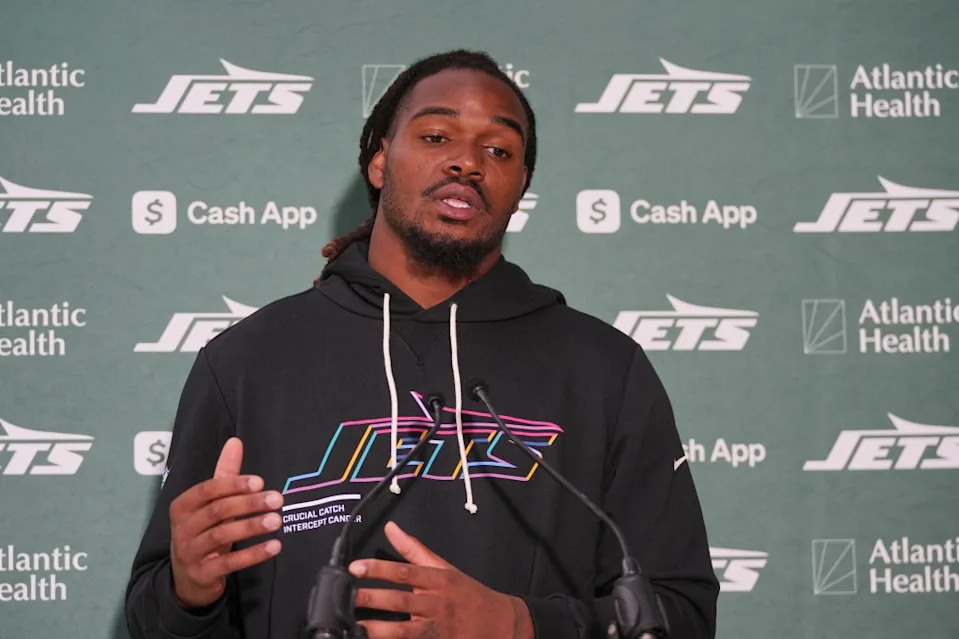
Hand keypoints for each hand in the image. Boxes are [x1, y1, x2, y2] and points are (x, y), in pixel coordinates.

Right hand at [168, 437, 283, 608]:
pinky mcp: (202, 574)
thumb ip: (223, 475)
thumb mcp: (210, 505)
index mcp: (183, 506)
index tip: (261, 482)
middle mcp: (183, 528)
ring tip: (277, 520)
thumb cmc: (203, 532)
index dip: (234, 485)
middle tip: (277, 499)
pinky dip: (253, 554)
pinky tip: (274, 546)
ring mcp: (190, 552)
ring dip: (252, 526)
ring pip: (222, 536)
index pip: (208, 490)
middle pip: (217, 511)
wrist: (188, 579)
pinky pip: (229, 563)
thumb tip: (235, 442)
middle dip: (249, 504)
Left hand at [349, 521, 533, 638]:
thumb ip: (414, 550)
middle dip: (372, 599)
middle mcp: (436, 604)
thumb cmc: (468, 594)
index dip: (379, 569)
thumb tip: (391, 528)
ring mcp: (436, 630)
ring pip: (404, 632)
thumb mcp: (444, 568)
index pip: (404, 572)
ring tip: (355, 628)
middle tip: (346, 597)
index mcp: (437, 581)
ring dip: (378, 630)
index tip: (355, 568)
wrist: (499, 624)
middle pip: (400, 601)